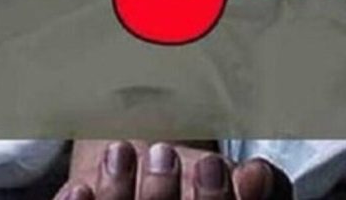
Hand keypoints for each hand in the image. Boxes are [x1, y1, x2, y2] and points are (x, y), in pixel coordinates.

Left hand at [53, 140, 291, 199]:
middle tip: (165, 154)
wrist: (150, 171)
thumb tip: (255, 177)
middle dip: (162, 195)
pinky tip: (81, 188)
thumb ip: (264, 186)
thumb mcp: (243, 183)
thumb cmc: (202, 184)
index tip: (211, 164)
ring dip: (119, 191)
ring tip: (121, 149)